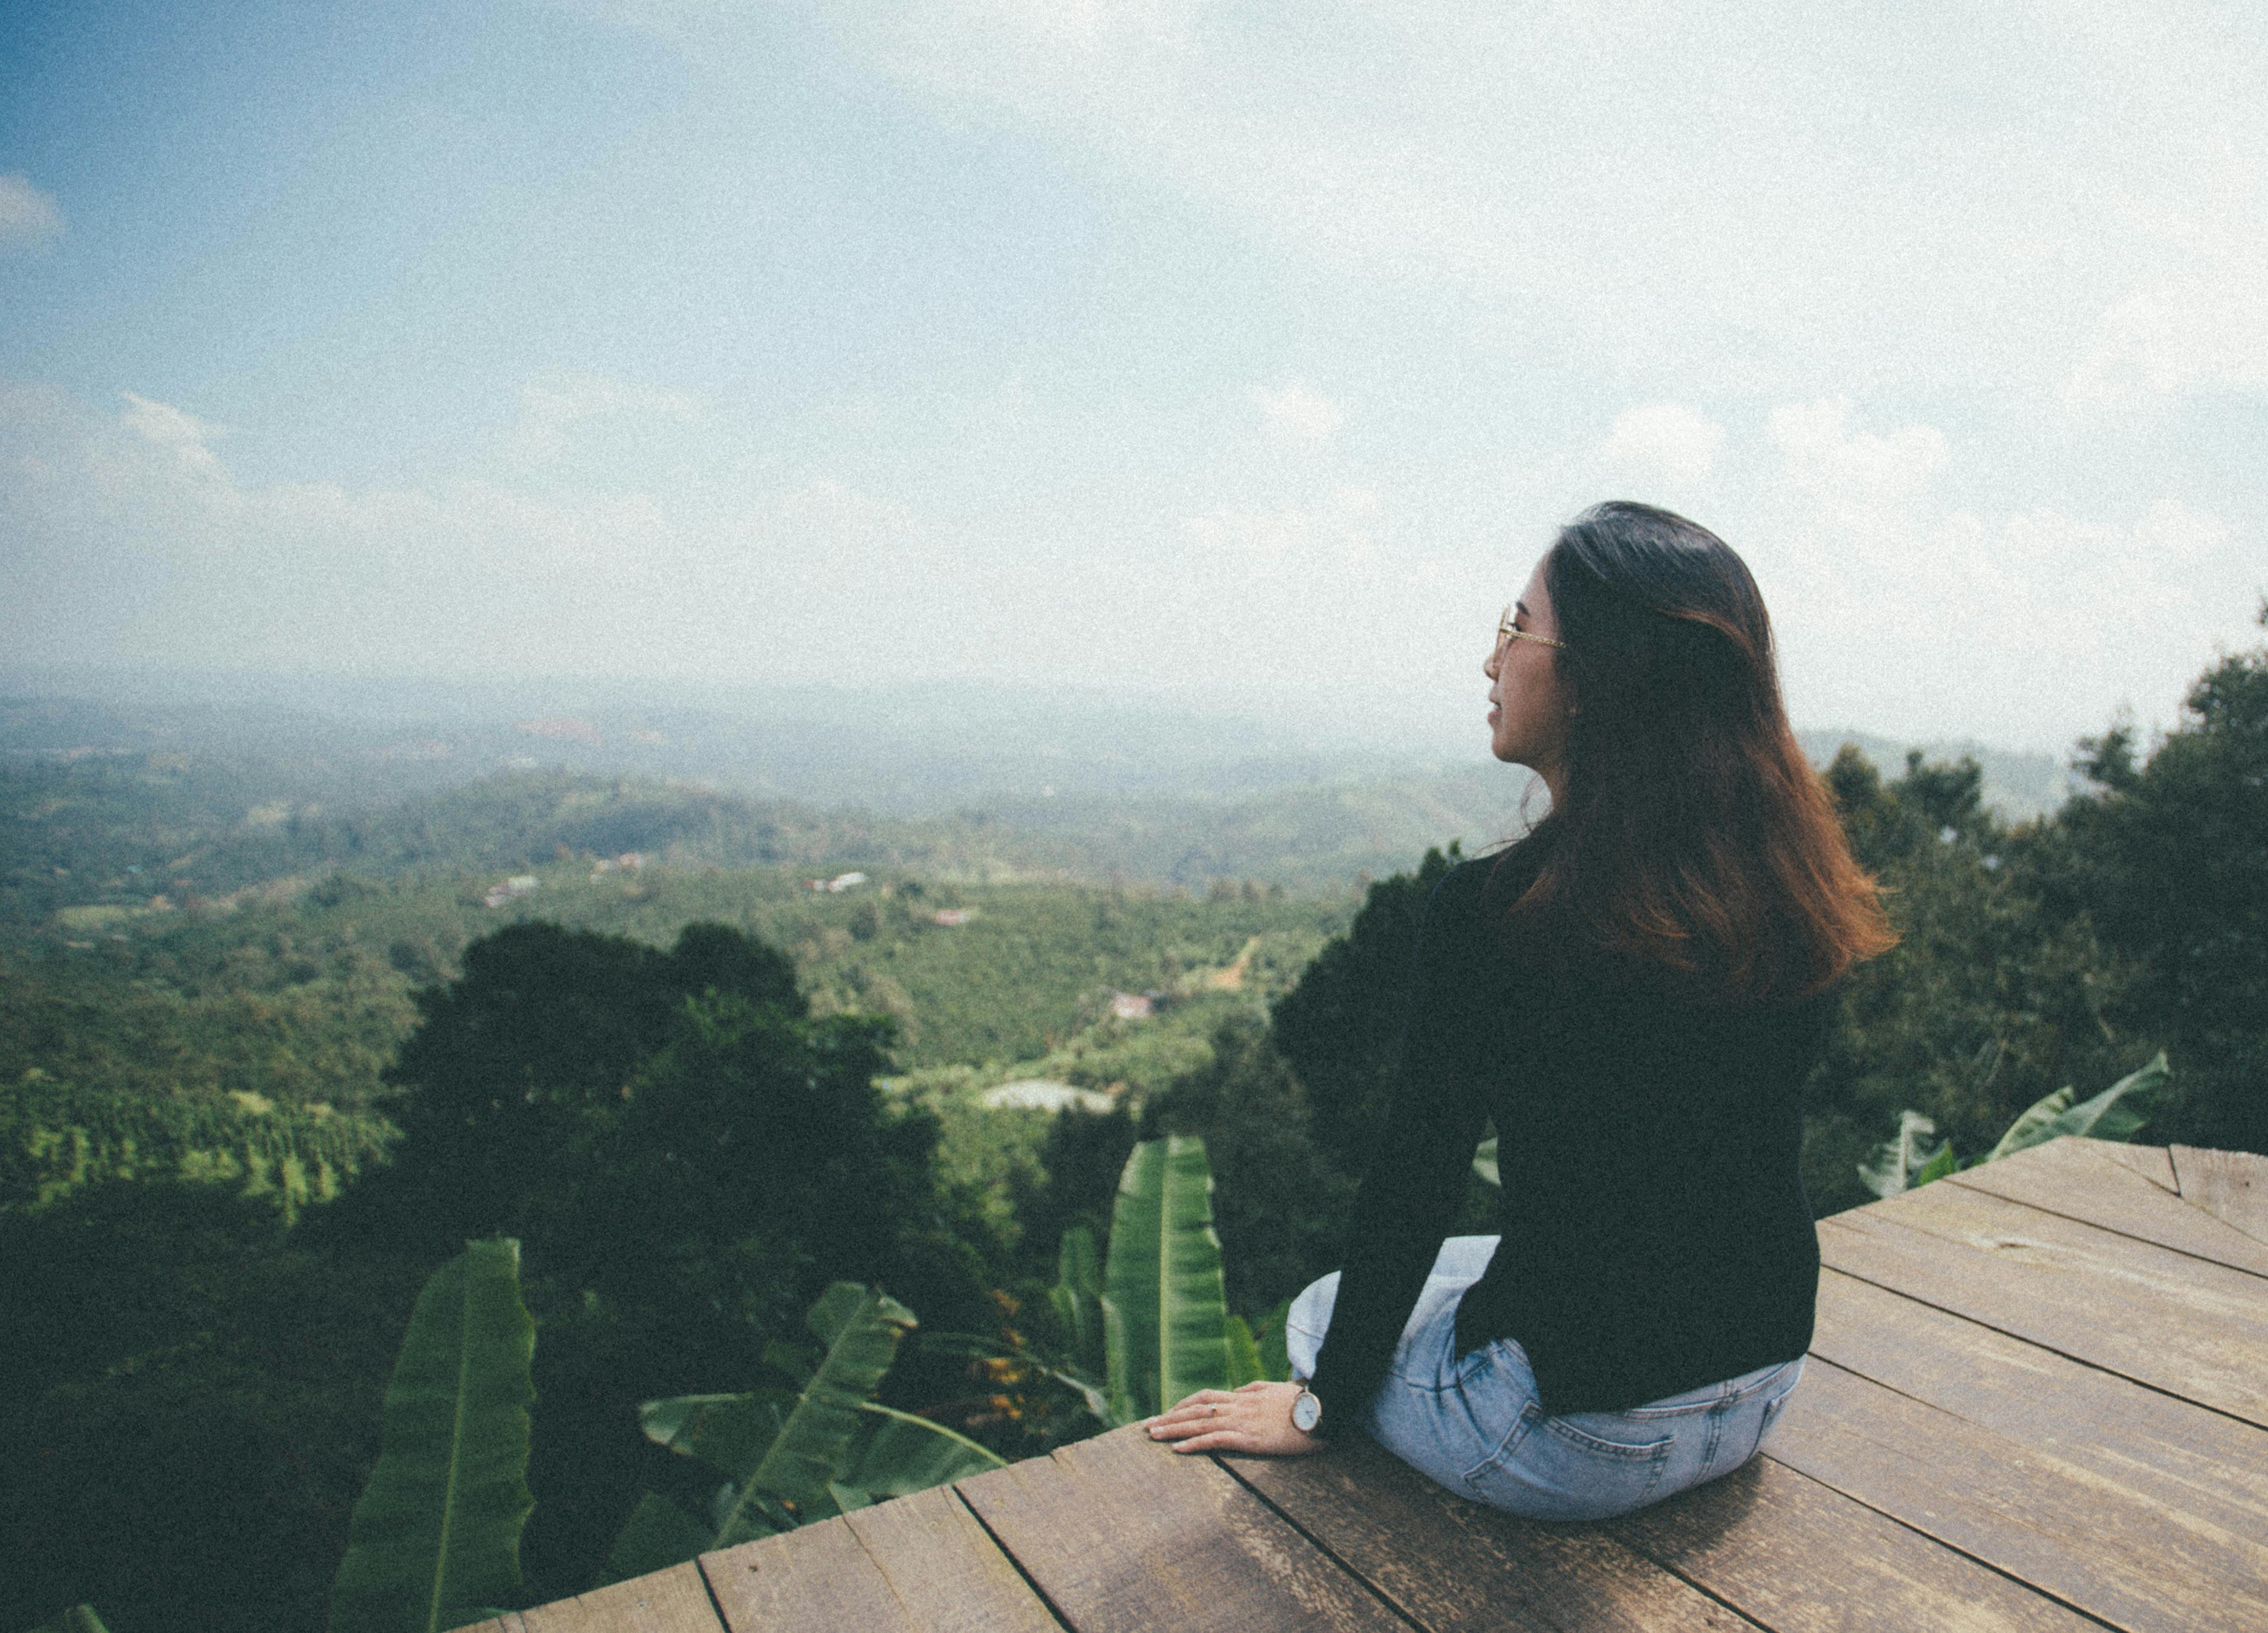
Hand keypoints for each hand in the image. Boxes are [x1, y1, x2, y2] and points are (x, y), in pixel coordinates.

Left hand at [1145, 1381, 1322, 1456]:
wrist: (1322, 1411)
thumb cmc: (1303, 1404)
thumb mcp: (1275, 1390)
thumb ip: (1255, 1389)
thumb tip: (1238, 1391)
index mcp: (1244, 1397)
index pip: (1206, 1397)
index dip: (1183, 1404)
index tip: (1167, 1412)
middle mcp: (1238, 1406)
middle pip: (1195, 1409)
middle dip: (1169, 1417)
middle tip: (1146, 1425)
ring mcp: (1242, 1421)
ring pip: (1199, 1423)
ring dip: (1173, 1429)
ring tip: (1152, 1435)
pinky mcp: (1249, 1438)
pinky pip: (1215, 1440)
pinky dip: (1194, 1444)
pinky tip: (1178, 1449)